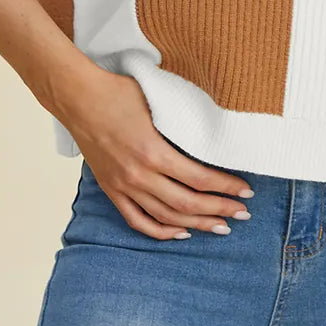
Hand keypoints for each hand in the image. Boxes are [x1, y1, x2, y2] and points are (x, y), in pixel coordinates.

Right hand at [64, 68, 255, 240]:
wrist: (79, 98)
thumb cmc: (119, 93)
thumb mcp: (158, 103)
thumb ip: (182, 123)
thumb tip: (214, 132)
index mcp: (154, 152)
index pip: (200, 179)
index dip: (226, 188)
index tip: (246, 191)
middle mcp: (139, 175)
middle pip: (187, 204)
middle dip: (219, 210)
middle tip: (243, 213)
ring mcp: (124, 186)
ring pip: (167, 217)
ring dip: (197, 224)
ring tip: (220, 227)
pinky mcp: (112, 190)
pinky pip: (138, 221)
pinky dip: (160, 232)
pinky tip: (180, 233)